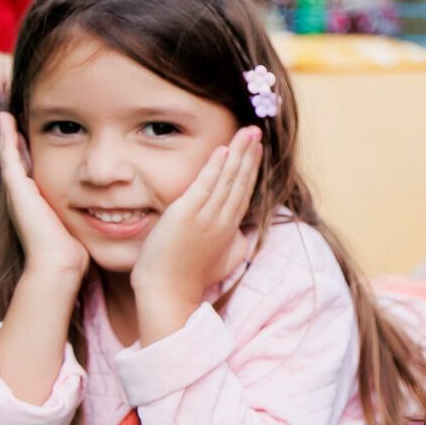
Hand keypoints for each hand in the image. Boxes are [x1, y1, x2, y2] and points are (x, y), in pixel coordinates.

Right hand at [0, 112, 87, 281]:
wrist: (59, 264)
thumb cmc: (76, 252)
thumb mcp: (84, 226)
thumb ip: (92, 218)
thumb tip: (124, 214)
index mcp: (41, 202)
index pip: (37, 171)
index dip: (36, 154)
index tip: (44, 136)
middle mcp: (26, 196)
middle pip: (20, 160)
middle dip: (18, 140)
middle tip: (15, 117)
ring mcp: (18, 191)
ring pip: (11, 155)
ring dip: (9, 134)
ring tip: (7, 113)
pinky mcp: (17, 188)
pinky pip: (9, 156)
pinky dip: (7, 137)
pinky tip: (7, 119)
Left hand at [130, 127, 262, 308]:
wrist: (169, 293)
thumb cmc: (188, 279)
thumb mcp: (221, 261)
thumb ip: (234, 244)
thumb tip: (243, 234)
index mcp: (229, 229)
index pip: (243, 192)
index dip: (251, 169)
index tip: (257, 150)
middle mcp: (222, 221)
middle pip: (241, 181)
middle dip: (250, 154)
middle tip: (256, 131)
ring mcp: (206, 218)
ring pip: (228, 179)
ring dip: (239, 153)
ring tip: (246, 132)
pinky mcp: (187, 216)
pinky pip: (205, 185)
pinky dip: (215, 167)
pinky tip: (223, 150)